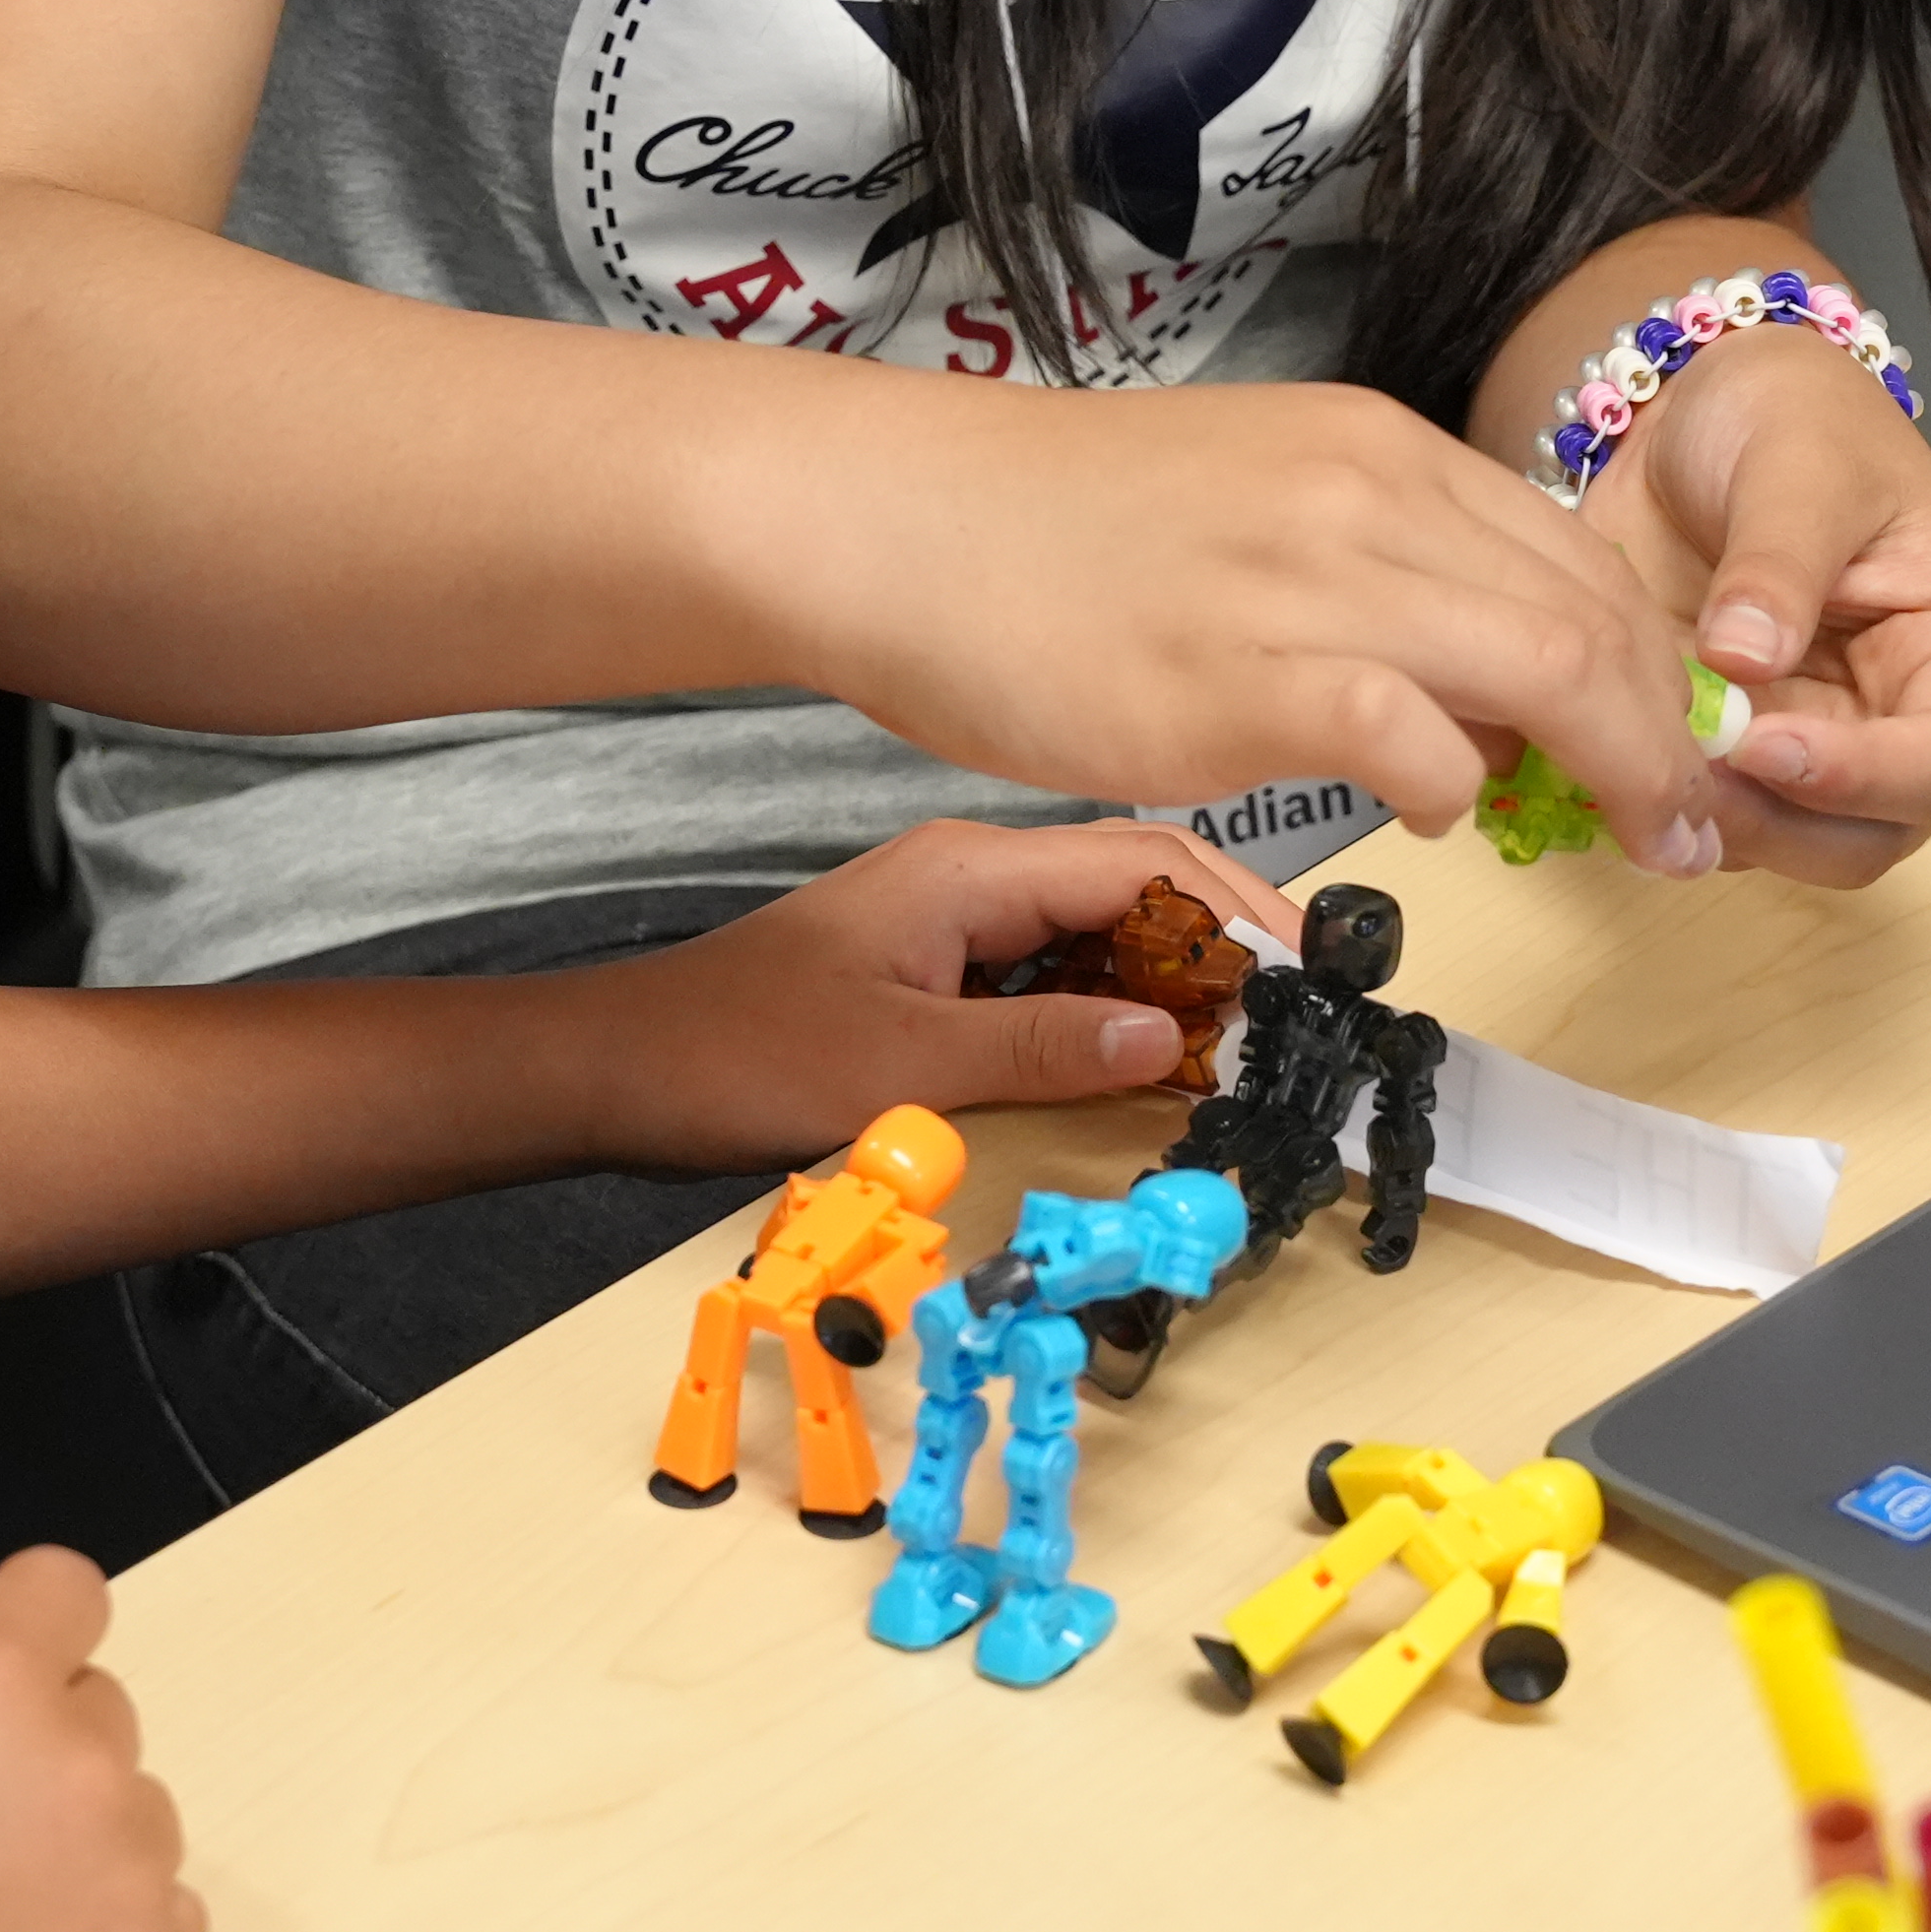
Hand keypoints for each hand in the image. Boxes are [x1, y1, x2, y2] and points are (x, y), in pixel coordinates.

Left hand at [593, 817, 1306, 1169]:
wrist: (625, 1070)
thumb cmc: (739, 1055)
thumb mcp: (903, 1067)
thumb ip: (1042, 1049)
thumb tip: (1167, 1039)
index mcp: (969, 867)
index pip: (1143, 861)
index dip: (1235, 912)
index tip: (1305, 972)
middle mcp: (972, 873)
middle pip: (1135, 885)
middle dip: (1219, 945)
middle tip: (1293, 1019)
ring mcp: (957, 916)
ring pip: (1100, 929)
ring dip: (1170, 981)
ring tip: (1242, 1045)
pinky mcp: (941, 964)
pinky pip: (1056, 971)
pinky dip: (1111, 1009)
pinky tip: (1147, 1061)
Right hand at [780, 376, 1729, 866]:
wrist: (899, 518)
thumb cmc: (1055, 537)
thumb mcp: (1257, 509)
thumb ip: (1375, 573)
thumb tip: (1478, 695)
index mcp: (1378, 452)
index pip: (1582, 556)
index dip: (1656, 668)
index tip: (1673, 751)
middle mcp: (1366, 497)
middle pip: (1596, 615)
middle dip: (1668, 736)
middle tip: (1684, 827)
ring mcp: (1306, 580)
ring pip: (1545, 665)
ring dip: (1612, 772)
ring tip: (1624, 845)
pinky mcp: (1239, 674)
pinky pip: (1414, 735)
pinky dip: (1454, 788)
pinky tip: (1427, 821)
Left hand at [1595, 330, 1930, 885]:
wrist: (1702, 408)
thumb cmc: (1792, 415)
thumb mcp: (1797, 463)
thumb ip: (1780, 561)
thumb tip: (1747, 659)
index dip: (1863, 777)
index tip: (1762, 745)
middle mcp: (1904, 717)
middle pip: (1874, 835)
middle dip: (1783, 823)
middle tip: (1686, 773)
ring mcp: (1821, 742)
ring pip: (1794, 846)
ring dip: (1720, 824)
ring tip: (1638, 756)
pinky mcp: (1742, 750)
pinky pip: (1719, 815)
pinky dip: (1670, 803)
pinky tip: (1614, 751)